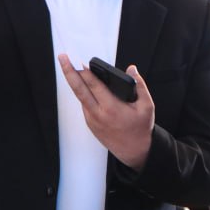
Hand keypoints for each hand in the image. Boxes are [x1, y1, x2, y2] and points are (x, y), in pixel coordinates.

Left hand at [58, 55, 153, 171]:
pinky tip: (85, 85)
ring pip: (80, 97)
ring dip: (76, 81)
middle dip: (69, 72)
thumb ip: (140, 85)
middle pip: (78, 89)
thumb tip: (132, 69)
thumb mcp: (147, 106)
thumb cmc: (141, 128)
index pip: (94, 85)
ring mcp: (91, 120)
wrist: (134, 152)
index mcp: (111, 108)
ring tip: (72, 67)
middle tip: (62, 58)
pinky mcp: (90, 124)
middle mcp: (97, 114)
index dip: (86, 71)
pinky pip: (85, 105)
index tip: (78, 59)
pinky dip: (85, 94)